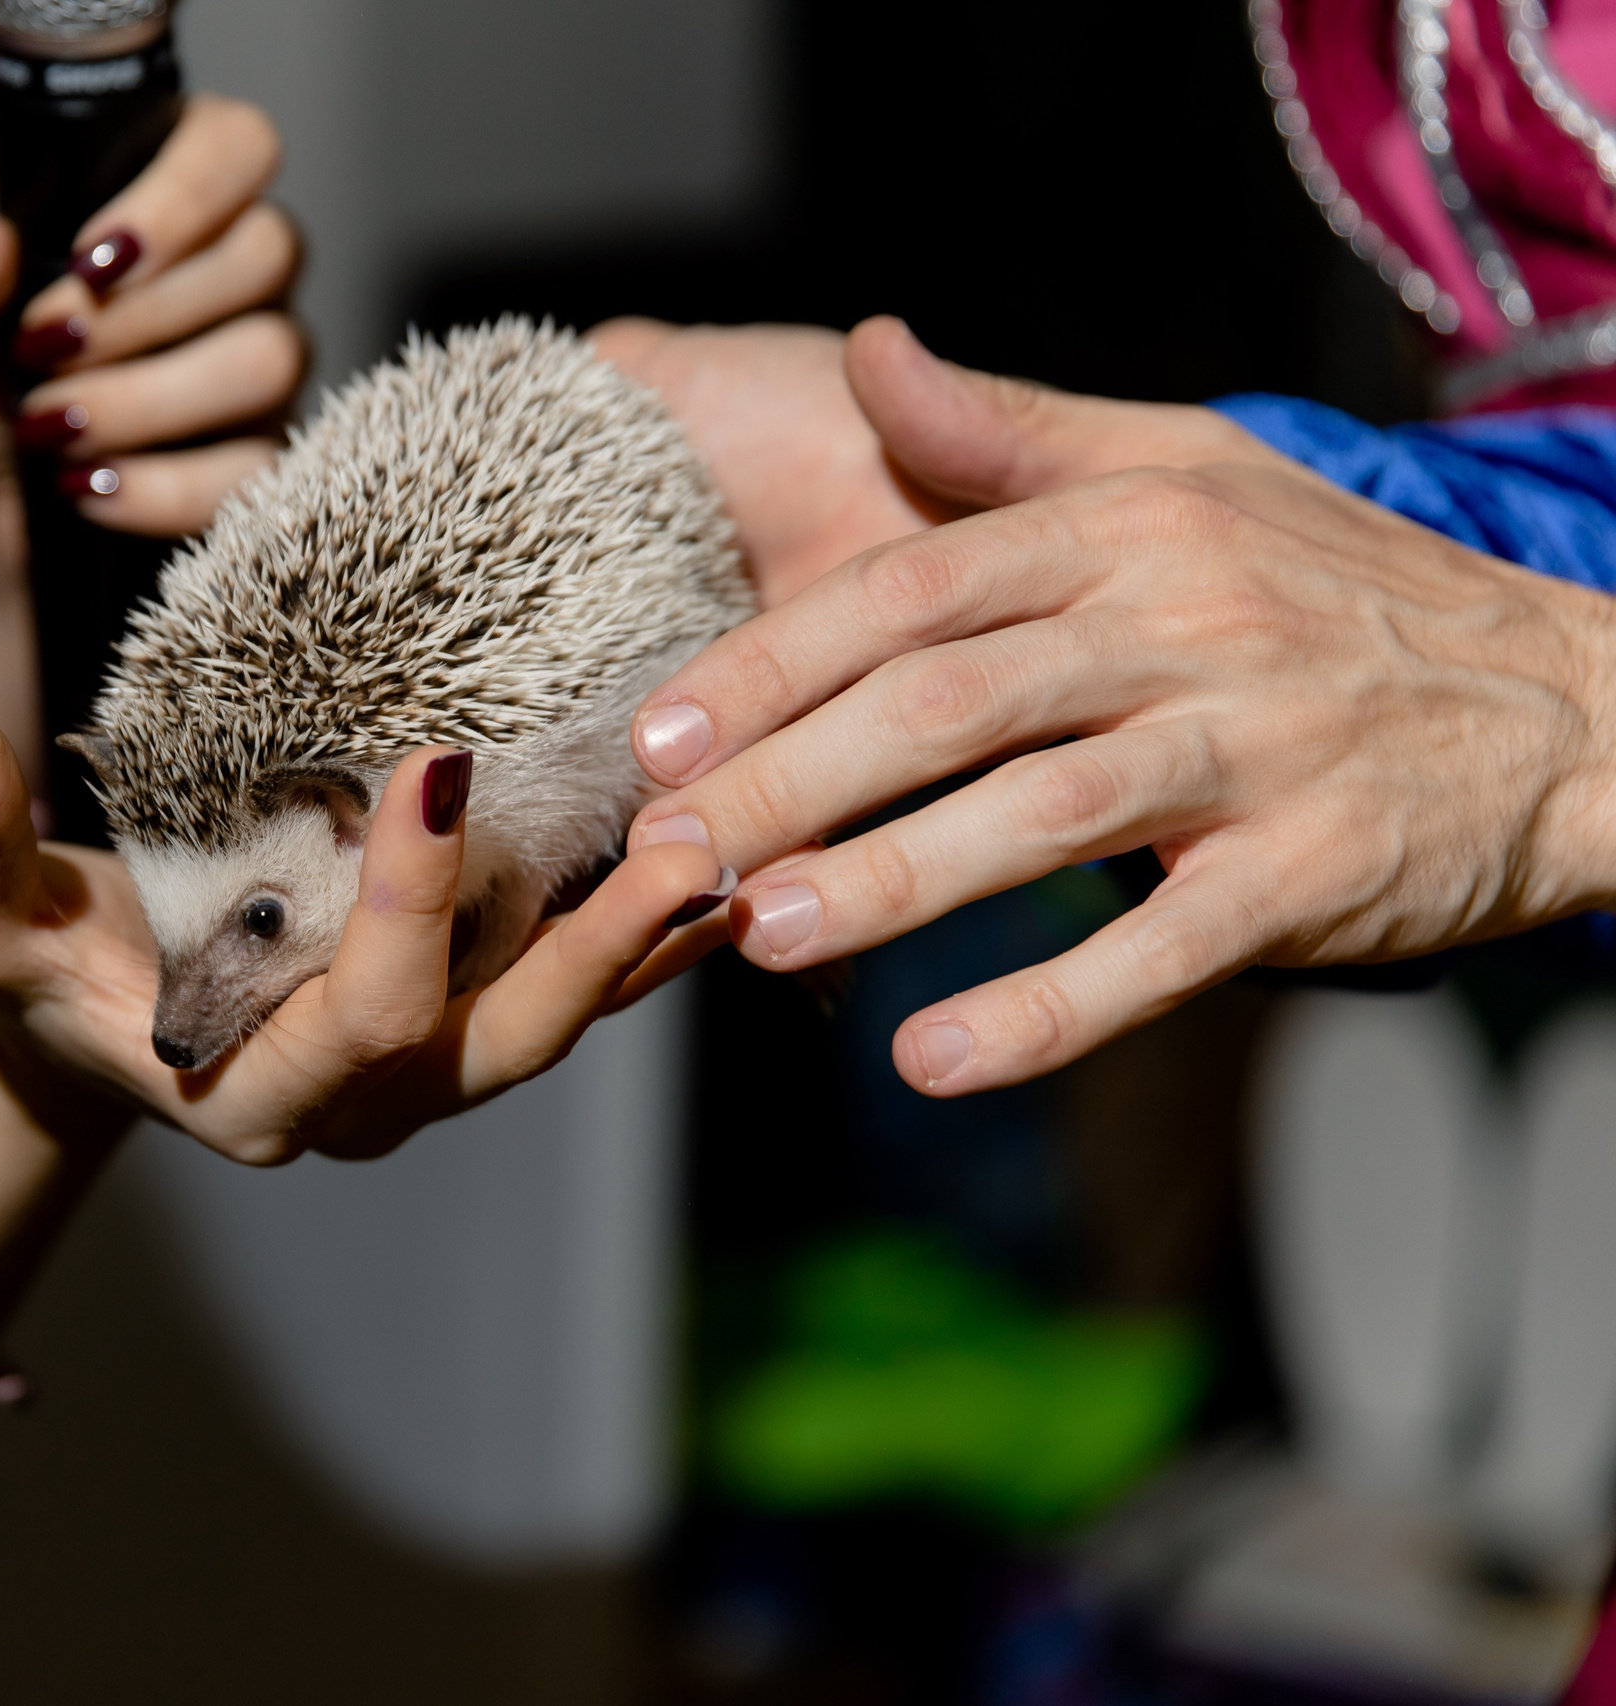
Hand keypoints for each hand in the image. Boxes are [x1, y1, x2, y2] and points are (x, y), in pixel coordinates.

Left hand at [0, 96, 304, 771]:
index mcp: (172, 199)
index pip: (235, 147)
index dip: (183, 196)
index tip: (93, 256)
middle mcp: (242, 272)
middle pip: (263, 255)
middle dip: (139, 315)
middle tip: (40, 353)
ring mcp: (265, 365)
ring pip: (266, 358)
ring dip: (147, 398)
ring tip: (52, 427)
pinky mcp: (263, 460)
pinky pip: (253, 468)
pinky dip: (163, 485)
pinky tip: (89, 488)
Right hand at [0, 687, 733, 1163]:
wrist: (81, 1014)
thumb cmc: (23, 964)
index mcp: (241, 1094)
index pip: (355, 1021)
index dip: (408, 911)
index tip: (435, 761)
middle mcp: (345, 1108)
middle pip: (489, 1048)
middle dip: (582, 952)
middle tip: (671, 838)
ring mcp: (408, 1081)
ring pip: (544, 1034)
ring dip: (634, 953)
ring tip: (718, 851)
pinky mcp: (443, 1034)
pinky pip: (555, 1005)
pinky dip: (629, 951)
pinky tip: (704, 876)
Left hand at [625, 319, 1615, 1096]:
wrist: (1572, 698)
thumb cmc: (1333, 587)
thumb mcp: (1185, 469)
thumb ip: (1010, 434)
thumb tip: (870, 354)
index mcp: (1127, 526)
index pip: (912, 591)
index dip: (771, 666)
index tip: (655, 739)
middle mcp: (1184, 622)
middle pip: (951, 701)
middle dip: (792, 781)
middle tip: (667, 853)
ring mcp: (1256, 747)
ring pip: (1044, 814)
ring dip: (892, 882)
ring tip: (759, 937)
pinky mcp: (1315, 868)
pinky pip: (1167, 945)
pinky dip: (1050, 1006)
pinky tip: (933, 1058)